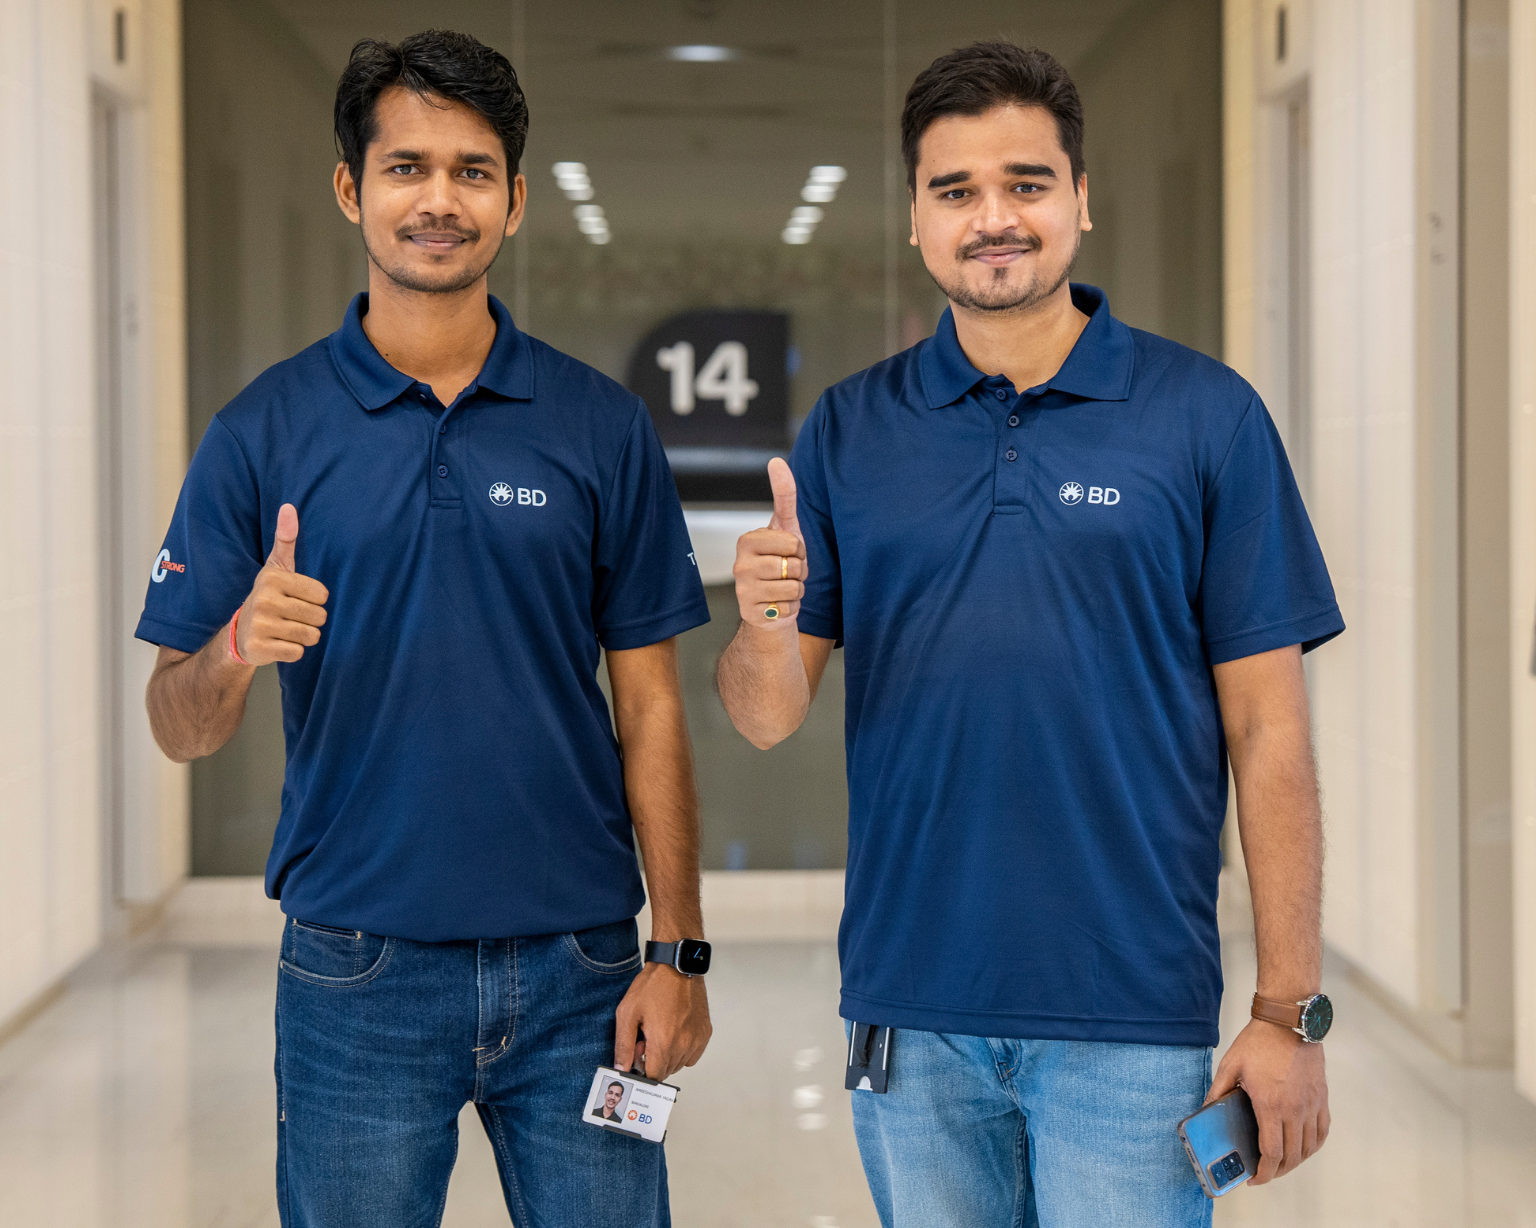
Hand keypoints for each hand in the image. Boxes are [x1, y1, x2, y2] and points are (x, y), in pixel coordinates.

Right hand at [234, 503, 329, 665]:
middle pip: (319, 616)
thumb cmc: (268, 596)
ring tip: (285, 629)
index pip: (322, 594)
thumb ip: (286, 539)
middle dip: (311, 620)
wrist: (240, 633)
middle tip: (291, 616)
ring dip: (303, 636)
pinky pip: (298, 653)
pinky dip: (293, 651)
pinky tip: (278, 643)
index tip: (296, 598)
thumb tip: (289, 506)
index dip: (315, 600)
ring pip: (311, 636)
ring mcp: (260, 625)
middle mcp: (263, 599)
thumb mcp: (276, 567)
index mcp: (272, 578)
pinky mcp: (259, 649)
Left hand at [613, 964, 711, 1081]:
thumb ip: (623, 1045)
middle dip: (654, 1061)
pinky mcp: (705, 1032)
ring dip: (668, 1056)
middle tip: (647, 1038)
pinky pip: (692, 1055)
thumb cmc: (653, 985)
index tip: (638, 1055)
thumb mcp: (627, 1013)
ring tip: (660, 1031)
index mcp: (664, 1041)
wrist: (676, 965)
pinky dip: (682, 1050)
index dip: (642, 1068)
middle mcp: (684, 1044)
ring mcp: (696, 1039)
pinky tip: (674, 1032)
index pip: (653, 1076)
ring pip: (679, 1064)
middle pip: (666, 1071)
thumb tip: (621, 1068)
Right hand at [733, 458, 806, 629]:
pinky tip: (778, 605)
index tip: (787, 553)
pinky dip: (791, 608)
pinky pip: (789, 607)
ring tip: (782, 589)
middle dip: (799, 572)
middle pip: (793, 566)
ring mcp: (742, 590)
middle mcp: (739, 565)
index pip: (793, 543)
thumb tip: (776, 460)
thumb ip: (784, 495)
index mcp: (746, 541)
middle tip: (786, 574)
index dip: (799, 551)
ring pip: (793, 587)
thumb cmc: (779, 562)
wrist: (770, 605)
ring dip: (796, 591)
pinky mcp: (750, 613)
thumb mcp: (785, 528)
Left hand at [1205, 1018, 1328, 1183]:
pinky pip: (1322, 1132)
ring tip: (1280, 1162)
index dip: (1264, 1173)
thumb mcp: (1230, 1065)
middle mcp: (1295, 1110)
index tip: (1254, 1179)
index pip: (1272, 1154)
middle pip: (1291, 1157)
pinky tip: (1302, 1146)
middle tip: (1264, 1172)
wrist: (1288, 1021)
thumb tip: (1207, 1110)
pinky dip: (1312, 1146)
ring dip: (1295, 1161)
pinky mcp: (1322, 1098)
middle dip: (1277, 1171)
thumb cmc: (1258, 1042)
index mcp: (1270, 1105)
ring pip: (1308, 1148)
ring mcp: (1312, 1105)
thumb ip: (1218, 1092)